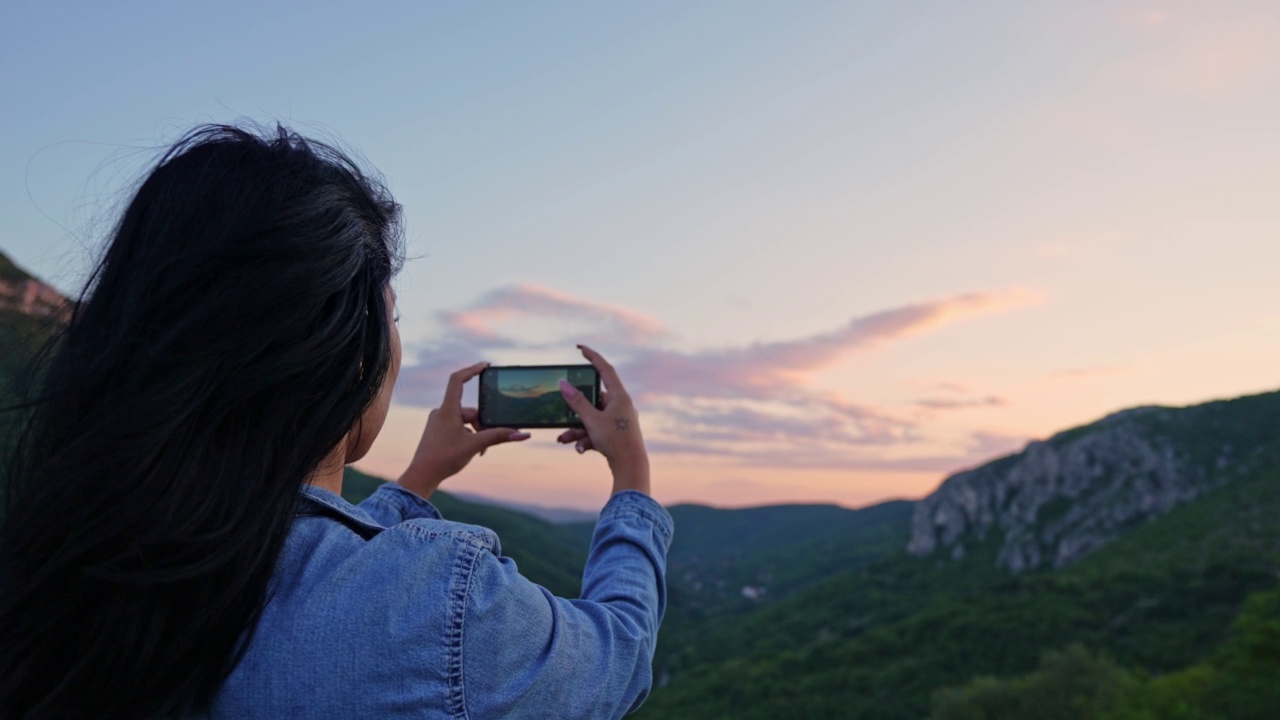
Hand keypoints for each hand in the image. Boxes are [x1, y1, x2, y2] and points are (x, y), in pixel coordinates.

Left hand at [397, 362, 529, 499]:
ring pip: (466, 421)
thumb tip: (522, 434)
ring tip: (479, 451)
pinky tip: (472, 451)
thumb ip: (499, 437)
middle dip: (483, 425)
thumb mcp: (475, 446)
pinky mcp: (439, 431)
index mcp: (447, 410)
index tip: (486, 366)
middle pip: (471, 410)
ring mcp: (439, 422)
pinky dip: (469, 437)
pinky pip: (459, 428)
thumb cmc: (443, 459)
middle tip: (488, 442)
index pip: (458, 380)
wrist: (422, 476)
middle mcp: (441, 412)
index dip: (472, 370)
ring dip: (477, 434)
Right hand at [556, 345, 650, 495]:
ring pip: (591, 419)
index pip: (605, 370)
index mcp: (620, 397)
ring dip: (577, 429)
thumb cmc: (616, 441)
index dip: (592, 357)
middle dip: (574, 411)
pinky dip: (586, 438)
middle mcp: (620, 406)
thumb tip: (563, 383)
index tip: (580, 348)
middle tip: (562, 414)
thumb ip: (577, 402)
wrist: (630, 468)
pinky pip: (596, 431)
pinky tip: (580, 449)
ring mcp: (618, 420)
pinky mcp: (615, 433)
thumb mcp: (592, 420)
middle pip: (592, 400)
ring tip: (564, 439)